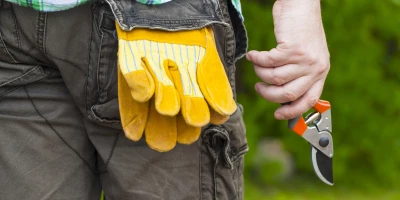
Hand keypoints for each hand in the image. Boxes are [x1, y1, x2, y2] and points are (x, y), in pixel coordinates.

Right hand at [246, 0, 329, 119]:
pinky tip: (253, 55)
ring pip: (275, 78)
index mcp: (320, 72)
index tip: (278, 115)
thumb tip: (281, 95)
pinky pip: (268, 62)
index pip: (309, 100)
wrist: (301, 5)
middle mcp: (316, 68)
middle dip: (269, 94)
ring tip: (256, 65)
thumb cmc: (300, 29)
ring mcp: (305, 59)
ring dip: (260, 73)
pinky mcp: (293, 49)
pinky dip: (257, 59)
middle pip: (288, 94)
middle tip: (259, 88)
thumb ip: (299, 74)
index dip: (292, 111)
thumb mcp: (306, 56)